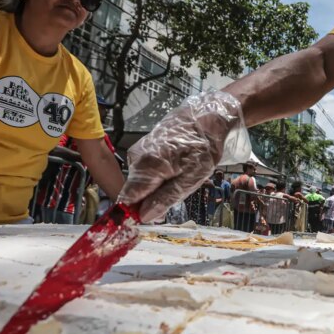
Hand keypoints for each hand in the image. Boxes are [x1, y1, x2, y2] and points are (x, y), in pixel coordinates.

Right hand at [118, 91, 250, 222]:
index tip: (152, 217)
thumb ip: (165, 198)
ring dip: (157, 186)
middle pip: (135, 191)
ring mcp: (138, 150)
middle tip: (177, 191)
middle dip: (151, 199)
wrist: (206, 116)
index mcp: (146, 167)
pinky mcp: (143, 147)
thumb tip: (144, 216)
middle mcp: (136, 158)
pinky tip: (175, 167)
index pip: (127, 199)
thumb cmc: (202, 146)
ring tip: (179, 176)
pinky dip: (158, 175)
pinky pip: (145, 170)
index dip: (136, 212)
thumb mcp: (191, 178)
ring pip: (141, 181)